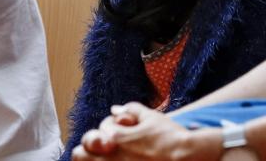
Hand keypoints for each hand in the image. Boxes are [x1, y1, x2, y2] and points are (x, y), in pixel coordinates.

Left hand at [73, 103, 222, 160]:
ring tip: (105, 157)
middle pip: (79, 154)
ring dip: (93, 159)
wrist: (186, 158)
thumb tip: (115, 108)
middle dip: (88, 149)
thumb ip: (131, 110)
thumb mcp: (151, 117)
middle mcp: (110, 157)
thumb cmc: (170, 137)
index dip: (103, 133)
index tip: (114, 137)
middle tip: (101, 150)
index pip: (94, 134)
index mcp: (114, 138)